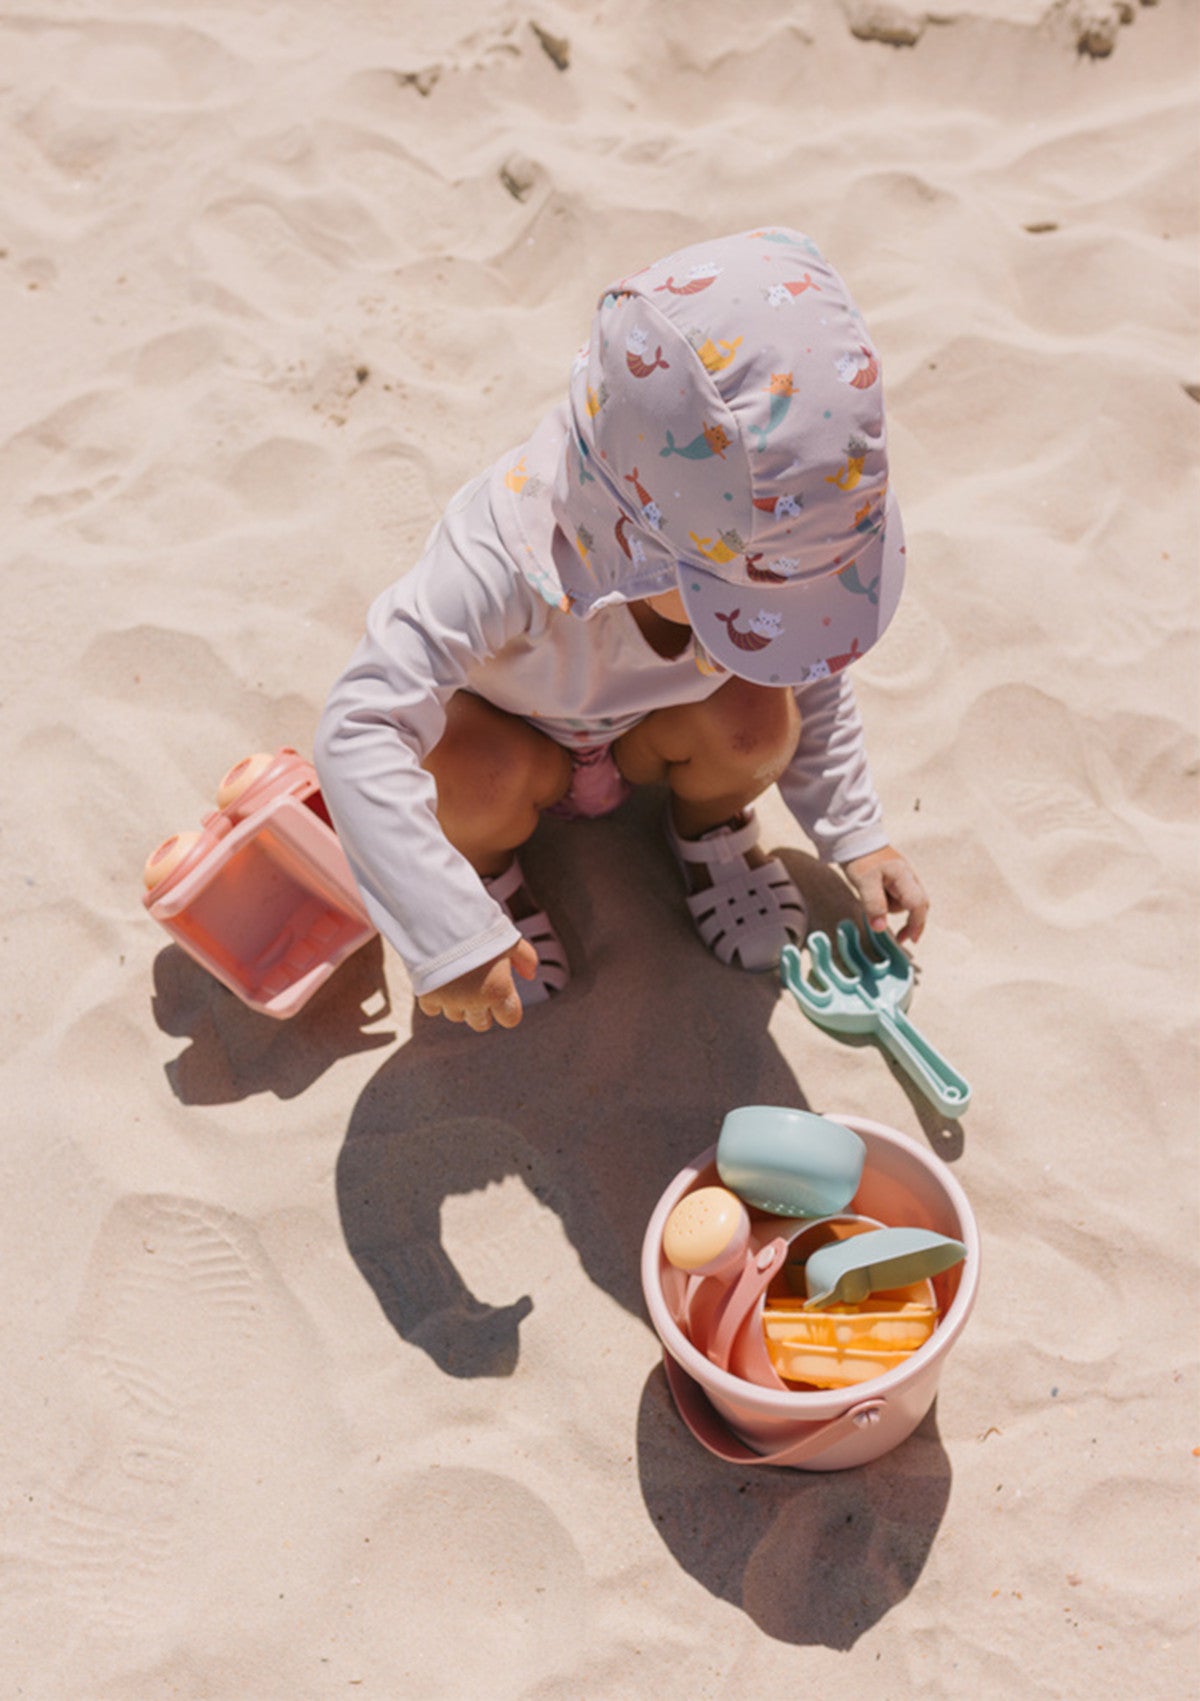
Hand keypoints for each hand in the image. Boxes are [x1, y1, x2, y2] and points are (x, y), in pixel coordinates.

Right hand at [416, 940, 538, 1030]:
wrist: (437, 918)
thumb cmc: (478, 928)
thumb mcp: (508, 938)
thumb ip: (525, 958)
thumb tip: (530, 975)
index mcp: (498, 991)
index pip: (510, 1019)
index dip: (508, 1008)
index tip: (503, 994)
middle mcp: (473, 1002)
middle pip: (481, 1023)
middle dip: (483, 1010)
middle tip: (479, 987)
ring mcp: (448, 1001)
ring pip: (456, 1017)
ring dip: (459, 1004)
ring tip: (458, 980)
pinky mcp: (426, 996)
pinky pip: (433, 1009)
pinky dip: (436, 999)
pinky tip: (439, 981)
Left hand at [841, 844, 928, 945]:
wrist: (854, 839)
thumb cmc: (860, 858)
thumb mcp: (864, 882)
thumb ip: (874, 905)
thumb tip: (881, 928)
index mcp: (904, 877)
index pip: (918, 904)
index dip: (917, 924)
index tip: (910, 940)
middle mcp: (909, 878)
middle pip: (918, 905)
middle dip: (911, 922)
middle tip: (900, 937)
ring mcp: (904, 878)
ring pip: (905, 903)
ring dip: (891, 908)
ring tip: (870, 895)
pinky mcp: (896, 879)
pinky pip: (897, 897)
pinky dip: (887, 903)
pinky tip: (872, 894)